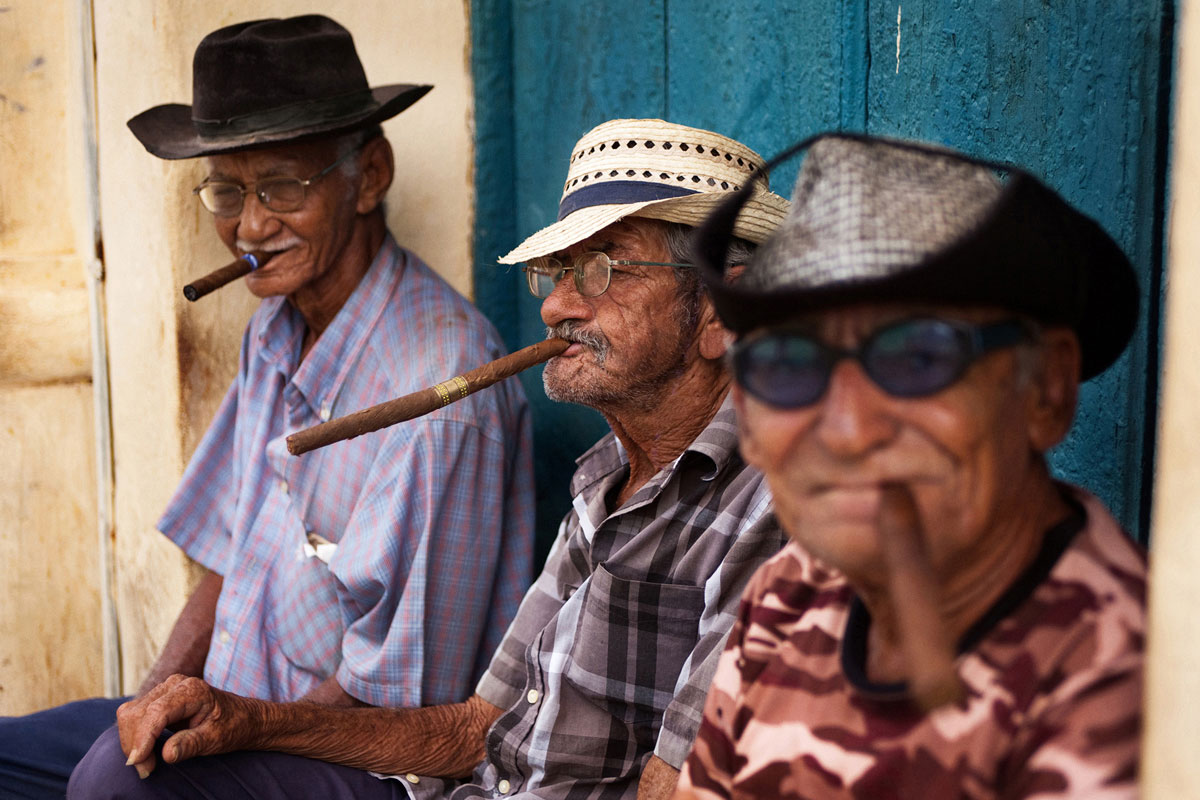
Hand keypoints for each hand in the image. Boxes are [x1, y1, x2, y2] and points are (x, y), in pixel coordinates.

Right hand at [116, 674, 260, 777]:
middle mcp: (175, 684)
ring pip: (131, 714)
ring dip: (131, 741)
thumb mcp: (216, 738)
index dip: (143, 739)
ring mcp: (165, 689)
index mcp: (192, 690)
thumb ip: (191, 744)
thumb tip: (167, 754)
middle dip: (134, 744)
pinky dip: (134, 736)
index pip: (156, 712)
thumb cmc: (233, 726)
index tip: (138, 763)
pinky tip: (145, 753)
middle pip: (137, 713)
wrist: (243, 717)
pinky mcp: (158, 699)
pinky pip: (135, 716)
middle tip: (146, 771)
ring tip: (146, 765)